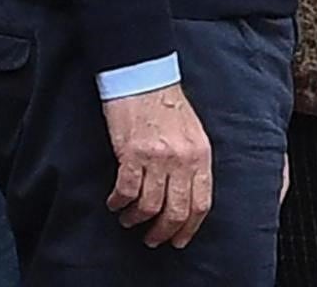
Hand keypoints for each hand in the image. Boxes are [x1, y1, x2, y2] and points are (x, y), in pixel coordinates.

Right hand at [103, 81, 211, 246]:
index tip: (179, 240)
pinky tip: (115, 203)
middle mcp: (182, 158)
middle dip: (163, 232)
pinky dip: (118, 203)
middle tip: (152, 238)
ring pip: (149, 207)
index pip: (201, 202)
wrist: (145, 76)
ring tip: (130, 219)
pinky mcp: (132, 153)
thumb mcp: (193, 133)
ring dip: (136, 219)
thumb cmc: (168, 104)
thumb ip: (193, 164)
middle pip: (176, 211)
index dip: (189, 227)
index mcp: (200, 153)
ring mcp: (157, 157)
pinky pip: (125, 192)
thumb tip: (187, 198)